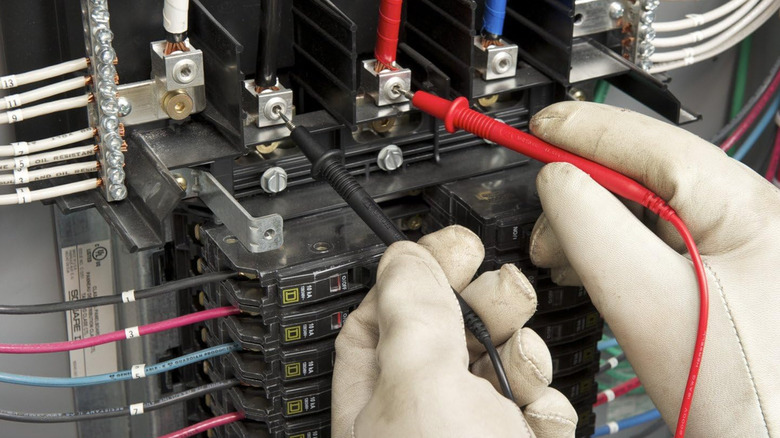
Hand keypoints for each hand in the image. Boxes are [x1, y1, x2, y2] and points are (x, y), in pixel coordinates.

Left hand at [332, 226, 577, 436]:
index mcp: (376, 396)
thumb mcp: (421, 382)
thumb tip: (404, 256)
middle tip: (502, 289)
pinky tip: (539, 411)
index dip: (417, 274)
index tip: (453, 246)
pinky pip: (537, 407)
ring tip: (524, 357)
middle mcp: (422, 414)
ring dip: (523, 352)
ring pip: (500, 366)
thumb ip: (413, 313)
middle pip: (449, 333)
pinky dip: (547, 403)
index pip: (381, 316)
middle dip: (483, 302)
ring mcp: (472, 431)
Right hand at [529, 102, 779, 436]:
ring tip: (560, 256)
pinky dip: (610, 251)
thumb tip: (557, 182)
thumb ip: (594, 231)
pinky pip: (650, 244)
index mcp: (744, 207)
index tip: (538, 130)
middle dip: (581, 191)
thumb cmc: (748, 396)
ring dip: (590, 225)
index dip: (585, 132)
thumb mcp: (650, 305)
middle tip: (542, 223)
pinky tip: (589, 267)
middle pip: (641, 176)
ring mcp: (731, 249)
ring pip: (642, 211)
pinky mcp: (714, 276)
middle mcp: (742, 218)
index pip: (650, 142)